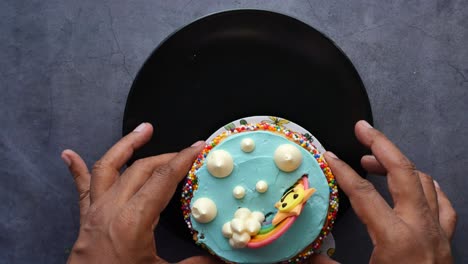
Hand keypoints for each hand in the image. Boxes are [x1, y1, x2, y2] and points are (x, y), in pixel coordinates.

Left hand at [61, 123, 219, 263]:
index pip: (162, 179)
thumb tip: (221, 259)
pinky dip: (75, 169)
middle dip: (167, 156)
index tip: (198, 147)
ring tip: (143, 129)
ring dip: (126, 145)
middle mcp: (111, 210)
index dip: (183, 160)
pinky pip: (80, 188)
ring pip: (108, 167)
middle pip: (141, 169)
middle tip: (186, 152)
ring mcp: (95, 211)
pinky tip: (68, 154)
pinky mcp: (85, 219)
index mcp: (132, 221)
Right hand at [322, 120, 456, 263]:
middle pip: (403, 171)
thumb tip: (301, 256)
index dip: (343, 171)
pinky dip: (426, 185)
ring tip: (375, 159)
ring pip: (423, 181)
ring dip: (398, 164)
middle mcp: (420, 227)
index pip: (364, 193)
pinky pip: (441, 201)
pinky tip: (415, 182)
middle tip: (362, 129)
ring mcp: (437, 231)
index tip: (328, 156)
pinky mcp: (445, 238)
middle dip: (380, 144)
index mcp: (395, 237)